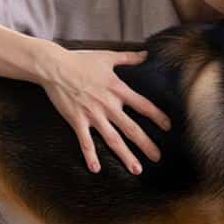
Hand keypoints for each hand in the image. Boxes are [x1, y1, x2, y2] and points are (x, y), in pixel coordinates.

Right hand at [38, 43, 171, 174]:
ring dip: (126, 156)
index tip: (168, 127)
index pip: (143, 106)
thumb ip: (128, 57)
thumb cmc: (80, 60)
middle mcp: (108, 105)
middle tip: (158, 158)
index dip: (157, 117)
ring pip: (113, 140)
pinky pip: (85, 142)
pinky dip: (90, 156)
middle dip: (146, 144)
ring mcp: (93, 115)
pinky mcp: (77, 121)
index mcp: (117, 89)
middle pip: (132, 129)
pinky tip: (96, 170)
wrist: (54, 67)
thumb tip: (146, 53)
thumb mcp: (107, 56)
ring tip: (137, 169)